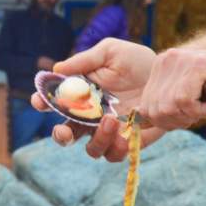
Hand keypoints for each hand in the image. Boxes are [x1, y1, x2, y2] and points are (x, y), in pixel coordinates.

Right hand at [31, 38, 163, 161]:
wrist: (166, 74)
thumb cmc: (134, 61)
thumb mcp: (110, 52)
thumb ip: (85, 60)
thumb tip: (57, 69)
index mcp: (79, 95)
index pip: (54, 103)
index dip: (42, 103)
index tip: (39, 102)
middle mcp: (89, 117)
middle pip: (66, 134)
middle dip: (61, 135)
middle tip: (65, 131)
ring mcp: (108, 131)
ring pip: (91, 149)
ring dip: (96, 139)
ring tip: (110, 121)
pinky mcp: (128, 141)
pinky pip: (115, 154)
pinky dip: (116, 149)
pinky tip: (124, 135)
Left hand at [139, 48, 205, 129]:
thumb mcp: (188, 100)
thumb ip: (164, 106)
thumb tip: (138, 120)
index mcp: (160, 68)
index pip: (145, 108)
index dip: (166, 122)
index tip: (187, 116)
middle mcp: (165, 60)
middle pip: (152, 110)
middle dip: (175, 121)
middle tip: (198, 113)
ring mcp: (178, 60)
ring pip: (166, 108)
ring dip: (188, 116)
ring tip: (205, 105)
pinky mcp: (194, 65)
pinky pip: (182, 102)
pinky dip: (199, 111)